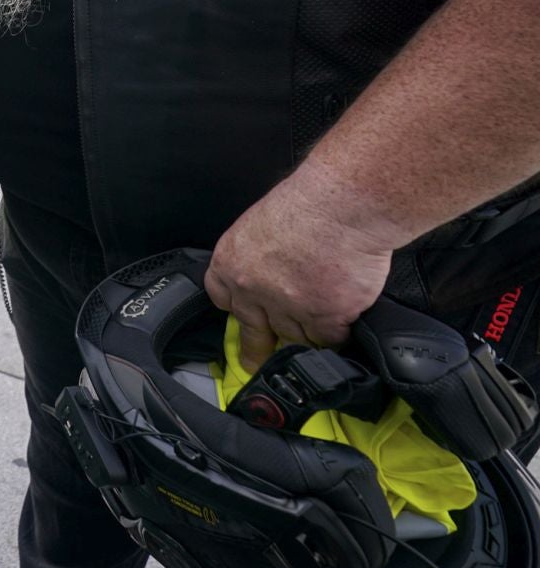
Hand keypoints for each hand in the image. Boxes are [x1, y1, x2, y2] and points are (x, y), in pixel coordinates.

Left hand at [205, 165, 398, 369]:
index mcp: (231, 262)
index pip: (222, 298)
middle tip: (254, 364)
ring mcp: (287, 307)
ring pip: (295, 336)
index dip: (236, 309)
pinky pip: (330, 340)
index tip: (241, 318)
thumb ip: (260, 255)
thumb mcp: (262, 224)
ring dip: (307, 335)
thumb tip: (271, 269)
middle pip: (252, 330)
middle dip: (255, 349)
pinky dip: (339, 336)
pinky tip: (344, 330)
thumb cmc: (311, 203)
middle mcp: (252, 290)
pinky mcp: (324, 318)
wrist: (343, 206)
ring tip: (316, 337)